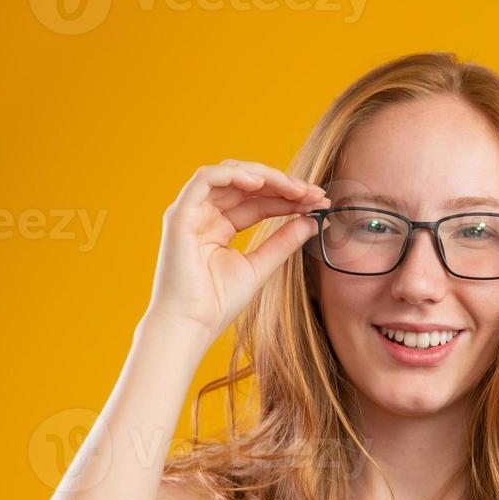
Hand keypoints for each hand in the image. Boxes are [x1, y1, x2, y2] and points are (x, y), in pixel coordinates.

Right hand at [145, 159, 330, 342]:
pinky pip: (205, 179)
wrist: (191, 325)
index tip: (318, 201)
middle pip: (246, 185)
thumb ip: (284, 242)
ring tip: (294, 188)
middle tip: (314, 192)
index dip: (289, 198)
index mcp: (220, 227)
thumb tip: (314, 221)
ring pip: (229, 174)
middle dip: (283, 185)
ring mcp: (191, 212)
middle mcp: (204, 215)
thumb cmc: (218, 304)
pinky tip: (260, 183)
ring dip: (264, 176)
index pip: (258, 202)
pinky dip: (233, 175)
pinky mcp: (180, 214)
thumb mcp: (260, 267)